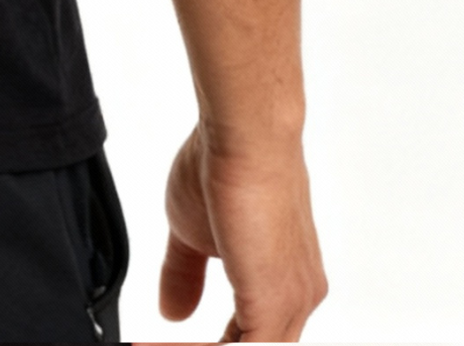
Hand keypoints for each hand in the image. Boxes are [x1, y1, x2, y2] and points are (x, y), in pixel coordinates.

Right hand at [159, 125, 326, 341]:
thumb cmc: (223, 167)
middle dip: (215, 344)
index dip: (214, 343)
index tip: (181, 338)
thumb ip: (185, 275)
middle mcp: (298, 298)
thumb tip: (172, 313)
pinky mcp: (273, 305)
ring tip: (166, 343)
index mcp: (284, 283)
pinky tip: (178, 339)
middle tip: (171, 341)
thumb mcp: (191, 232)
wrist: (245, 138)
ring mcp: (291, 303)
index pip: (254, 336)